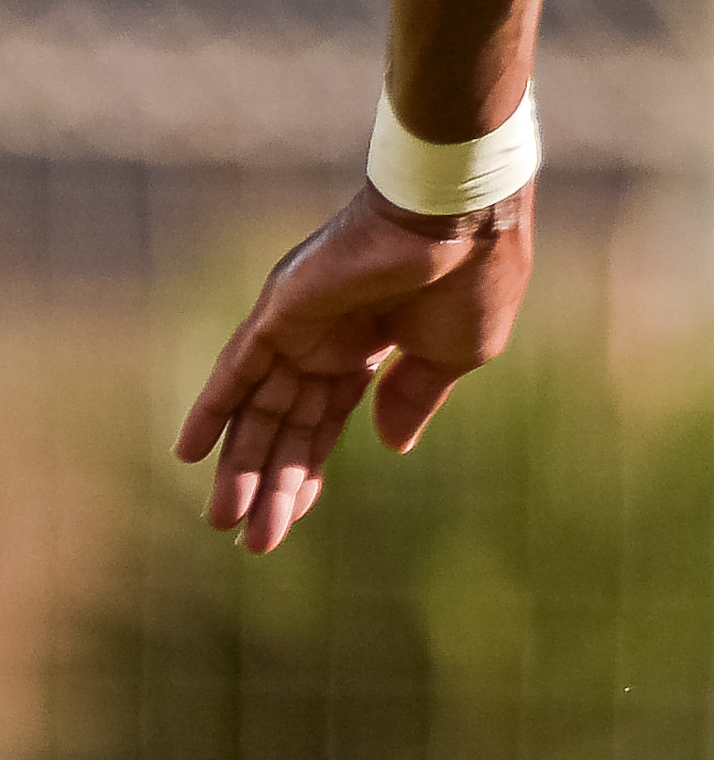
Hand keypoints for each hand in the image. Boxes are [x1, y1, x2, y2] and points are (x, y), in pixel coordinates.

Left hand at [173, 185, 534, 554]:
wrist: (462, 218)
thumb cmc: (477, 278)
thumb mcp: (458, 355)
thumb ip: (415, 397)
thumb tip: (390, 445)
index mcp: (376, 348)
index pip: (329, 420)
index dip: (310, 468)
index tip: (294, 516)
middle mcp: (328, 341)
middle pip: (289, 425)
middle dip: (271, 482)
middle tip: (251, 541)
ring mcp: (300, 329)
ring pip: (260, 410)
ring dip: (241, 465)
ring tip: (223, 521)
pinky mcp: (280, 315)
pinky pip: (235, 371)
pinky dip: (211, 410)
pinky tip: (190, 453)